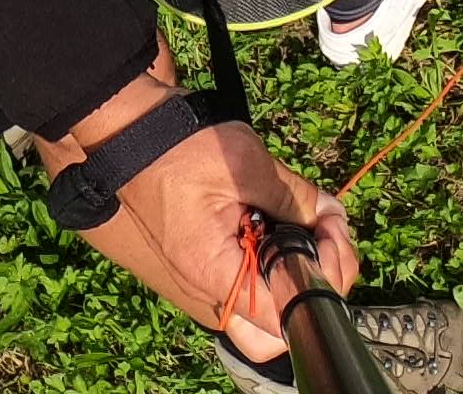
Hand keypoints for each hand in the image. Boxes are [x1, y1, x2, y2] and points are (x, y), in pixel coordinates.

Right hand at [51, 77, 358, 361]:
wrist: (131, 134)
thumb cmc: (181, 147)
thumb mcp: (246, 164)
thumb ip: (294, 198)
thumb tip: (332, 221)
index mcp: (214, 272)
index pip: (282, 315)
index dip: (320, 280)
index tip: (329, 234)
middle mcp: (211, 288)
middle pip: (276, 328)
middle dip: (317, 285)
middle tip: (325, 235)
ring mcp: (210, 278)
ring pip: (268, 309)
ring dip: (301, 270)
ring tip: (313, 221)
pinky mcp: (211, 262)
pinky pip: (253, 280)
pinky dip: (279, 257)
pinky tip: (289, 217)